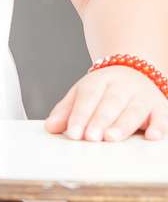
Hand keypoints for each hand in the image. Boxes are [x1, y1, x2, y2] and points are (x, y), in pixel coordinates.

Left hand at [45, 66, 167, 141]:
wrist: (135, 71)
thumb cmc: (105, 89)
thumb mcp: (82, 93)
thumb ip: (67, 110)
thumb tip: (51, 127)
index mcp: (99, 81)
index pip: (88, 97)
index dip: (80, 115)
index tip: (73, 133)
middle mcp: (122, 86)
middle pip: (110, 103)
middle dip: (100, 121)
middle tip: (91, 137)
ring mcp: (142, 96)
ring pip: (134, 110)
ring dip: (123, 125)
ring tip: (111, 138)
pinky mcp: (160, 106)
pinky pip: (161, 117)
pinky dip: (159, 127)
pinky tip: (151, 136)